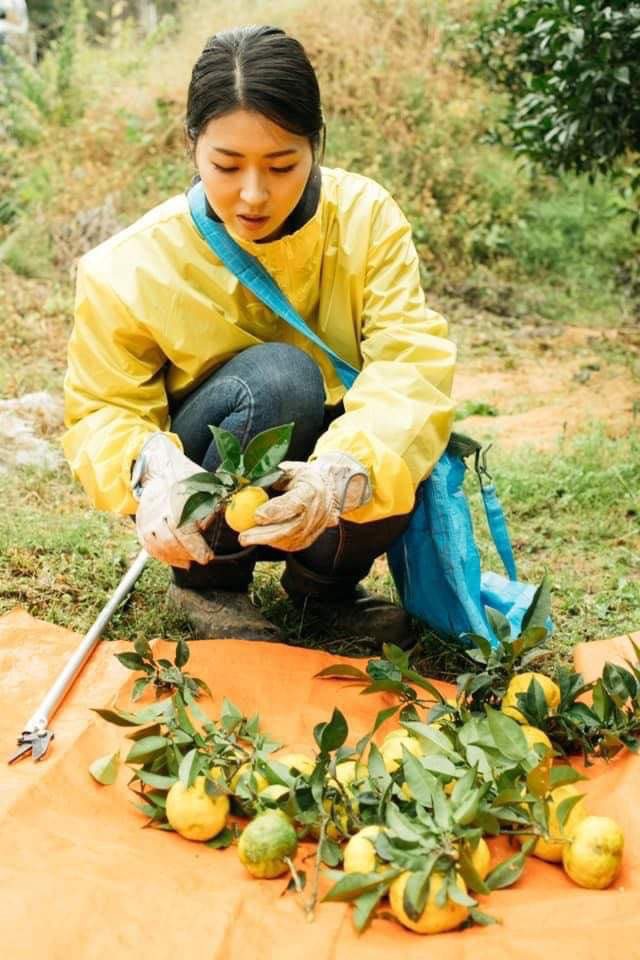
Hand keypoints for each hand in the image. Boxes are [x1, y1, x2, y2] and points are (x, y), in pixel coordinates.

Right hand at [132, 434, 214, 568]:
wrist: (159, 469)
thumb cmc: (185, 477)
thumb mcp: (204, 484)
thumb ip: (214, 502)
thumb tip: (227, 515)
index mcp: (175, 501)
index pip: (184, 531)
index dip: (196, 547)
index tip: (208, 557)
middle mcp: (157, 511)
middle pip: (170, 542)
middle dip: (187, 554)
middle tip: (202, 558)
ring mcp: (146, 519)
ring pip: (158, 546)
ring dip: (175, 557)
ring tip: (189, 560)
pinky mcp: (141, 524)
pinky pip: (149, 546)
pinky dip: (163, 556)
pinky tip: (176, 560)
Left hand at [238, 452, 370, 551]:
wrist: (330, 492)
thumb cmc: (306, 478)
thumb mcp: (291, 470)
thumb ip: (272, 478)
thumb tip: (247, 484)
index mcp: (311, 491)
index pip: (293, 504)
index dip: (274, 511)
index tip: (256, 515)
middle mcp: (315, 512)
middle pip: (290, 528)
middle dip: (264, 534)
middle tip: (244, 536)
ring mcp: (314, 528)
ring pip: (289, 540)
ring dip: (265, 541)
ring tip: (247, 538)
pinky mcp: (309, 539)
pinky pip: (290, 544)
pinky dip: (274, 543)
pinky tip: (261, 539)